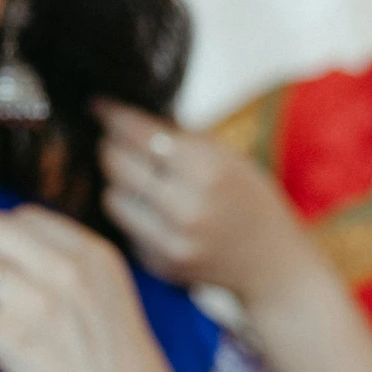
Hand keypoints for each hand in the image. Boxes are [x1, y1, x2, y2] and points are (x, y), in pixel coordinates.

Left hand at [95, 100, 320, 314]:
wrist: (273, 264)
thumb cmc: (250, 200)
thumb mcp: (227, 157)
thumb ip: (178, 136)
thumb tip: (125, 114)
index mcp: (207, 170)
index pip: (139, 133)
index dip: (113, 116)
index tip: (98, 106)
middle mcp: (186, 208)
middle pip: (116, 164)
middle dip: (111, 146)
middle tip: (114, 139)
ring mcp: (171, 242)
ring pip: (112, 198)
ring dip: (117, 182)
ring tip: (136, 175)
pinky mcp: (161, 265)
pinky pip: (125, 228)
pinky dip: (132, 214)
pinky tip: (152, 209)